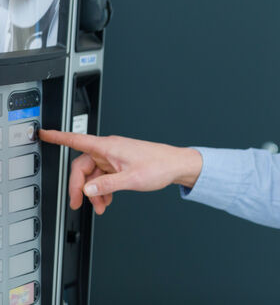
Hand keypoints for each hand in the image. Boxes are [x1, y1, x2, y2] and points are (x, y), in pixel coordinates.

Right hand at [39, 129, 202, 215]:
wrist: (176, 165)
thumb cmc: (159, 165)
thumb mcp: (131, 179)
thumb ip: (107, 185)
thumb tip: (88, 189)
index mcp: (109, 147)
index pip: (77, 140)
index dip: (58, 137)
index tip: (43, 133)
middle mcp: (109, 150)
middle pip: (82, 166)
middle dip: (79, 186)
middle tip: (79, 204)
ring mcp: (114, 157)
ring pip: (93, 175)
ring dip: (93, 192)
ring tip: (101, 206)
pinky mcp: (119, 164)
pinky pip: (103, 177)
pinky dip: (102, 189)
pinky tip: (107, 200)